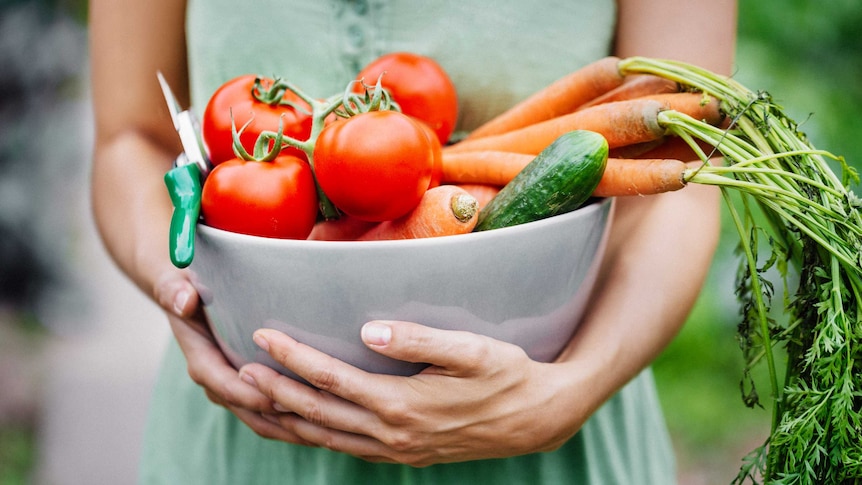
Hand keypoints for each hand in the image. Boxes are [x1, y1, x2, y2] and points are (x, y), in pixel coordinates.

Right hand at [152, 270, 311, 443]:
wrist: (185, 297)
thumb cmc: (187, 286)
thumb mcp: (176, 283)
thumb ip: (174, 290)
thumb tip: (184, 300)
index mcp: (201, 359)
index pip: (225, 385)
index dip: (251, 395)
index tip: (280, 398)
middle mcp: (217, 380)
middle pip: (248, 410)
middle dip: (279, 419)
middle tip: (315, 419)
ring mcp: (233, 388)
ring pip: (262, 419)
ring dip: (290, 427)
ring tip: (326, 429)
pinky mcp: (249, 388)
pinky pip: (271, 413)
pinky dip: (293, 421)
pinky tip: (323, 423)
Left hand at [238, 321, 591, 465]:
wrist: (536, 420)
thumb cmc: (507, 376)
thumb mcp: (472, 351)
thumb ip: (419, 340)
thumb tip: (369, 329)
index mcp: (402, 405)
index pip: (332, 379)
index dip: (294, 357)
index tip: (263, 333)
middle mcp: (392, 434)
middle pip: (317, 414)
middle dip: (273, 391)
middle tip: (237, 370)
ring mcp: (395, 450)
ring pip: (325, 438)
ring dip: (286, 419)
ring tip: (252, 398)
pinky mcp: (403, 454)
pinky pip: (345, 447)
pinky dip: (314, 434)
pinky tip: (301, 421)